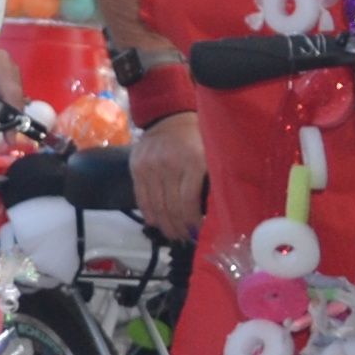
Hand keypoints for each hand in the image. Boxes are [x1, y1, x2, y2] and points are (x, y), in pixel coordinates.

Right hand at [133, 109, 206, 237]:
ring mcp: (149, 165)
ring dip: (164, 224)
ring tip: (173, 235)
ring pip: (155, 204)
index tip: (198, 233)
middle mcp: (168, 164)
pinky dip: (148, 212)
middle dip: (179, 227)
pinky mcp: (136, 167)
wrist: (169, 116)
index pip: (188, 201)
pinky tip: (156, 223)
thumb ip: (213, 180)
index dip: (192, 221)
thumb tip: (218, 214)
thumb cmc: (198, 138)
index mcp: (192, 161)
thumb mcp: (212, 154)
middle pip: (171, 206)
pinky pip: (141, 196)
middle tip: (185, 239)